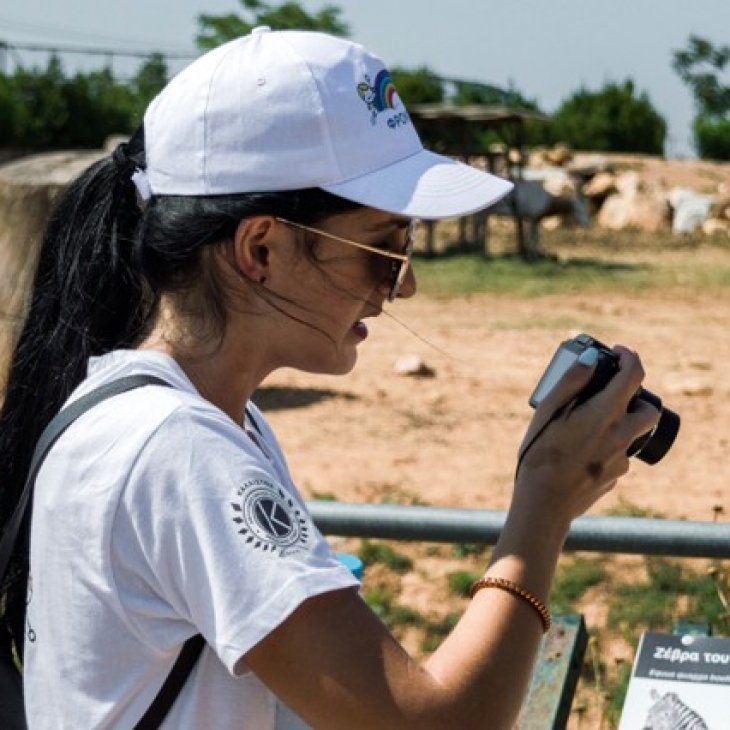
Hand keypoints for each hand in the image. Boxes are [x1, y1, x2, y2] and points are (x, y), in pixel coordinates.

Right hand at [513, 344, 660, 524]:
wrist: (543, 505)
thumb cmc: (540, 455)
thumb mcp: (547, 413)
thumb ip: (570, 382)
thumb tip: (591, 359)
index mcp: (605, 414)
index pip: (633, 375)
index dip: (629, 357)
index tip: (617, 351)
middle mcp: (621, 435)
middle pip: (648, 408)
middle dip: (634, 396)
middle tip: (608, 394)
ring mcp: (621, 459)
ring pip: (630, 433)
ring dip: (616, 423)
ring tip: (583, 427)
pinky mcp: (615, 477)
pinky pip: (617, 454)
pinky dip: (604, 447)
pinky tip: (577, 454)